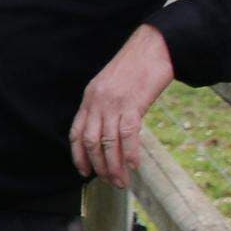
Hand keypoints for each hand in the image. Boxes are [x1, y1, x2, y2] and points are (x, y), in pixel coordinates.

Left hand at [68, 23, 174, 188]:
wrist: (152, 48)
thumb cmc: (135, 67)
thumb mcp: (110, 86)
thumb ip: (104, 107)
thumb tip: (107, 133)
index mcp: (89, 99)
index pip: (77, 133)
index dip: (78, 155)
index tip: (84, 171)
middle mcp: (97, 102)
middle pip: (92, 143)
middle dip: (99, 167)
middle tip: (109, 182)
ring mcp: (114, 104)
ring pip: (109, 143)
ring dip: (114, 166)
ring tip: (121, 181)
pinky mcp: (133, 104)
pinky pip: (128, 134)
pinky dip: (130, 153)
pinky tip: (134, 166)